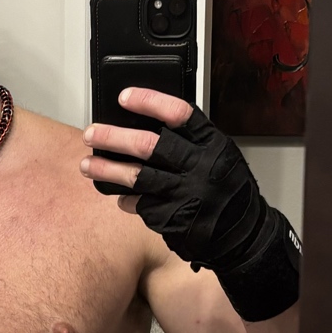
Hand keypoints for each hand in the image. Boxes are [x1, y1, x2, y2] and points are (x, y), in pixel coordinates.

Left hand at [81, 90, 301, 321]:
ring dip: (107, 170)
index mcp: (213, 145)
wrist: (244, 236)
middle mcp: (200, 166)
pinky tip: (118, 197)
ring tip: (87, 165)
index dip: (149, 102)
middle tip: (91, 134)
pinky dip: (127, 199)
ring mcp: (185, 194)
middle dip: (113, 137)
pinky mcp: (174, 219)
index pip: (178, 114)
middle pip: (149, 145)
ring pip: (137, 176)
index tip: (124, 97)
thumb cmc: (228, 191)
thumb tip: (144, 127)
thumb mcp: (221, 157)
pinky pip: (141, 204)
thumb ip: (192, 143)